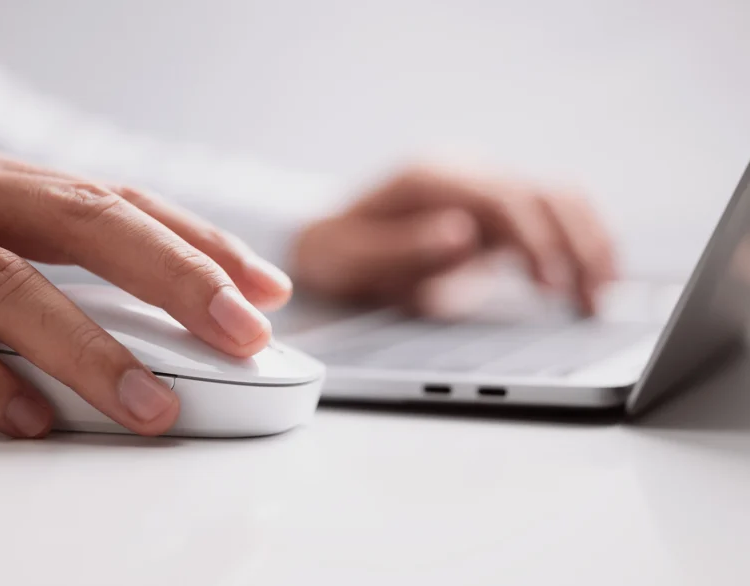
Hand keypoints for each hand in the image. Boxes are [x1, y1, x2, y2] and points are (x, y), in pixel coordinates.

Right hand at [0, 149, 290, 437]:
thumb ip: (61, 261)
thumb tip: (171, 315)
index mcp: (12, 189)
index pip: (124, 204)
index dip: (201, 244)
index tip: (269, 290)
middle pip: (89, 219)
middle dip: (178, 276)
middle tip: (245, 335)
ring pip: (8, 282)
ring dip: (91, 350)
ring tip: (154, 406)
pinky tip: (33, 417)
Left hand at [292, 164, 616, 316]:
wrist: (331, 239)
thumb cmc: (337, 252)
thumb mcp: (351, 256)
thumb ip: (403, 246)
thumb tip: (462, 234)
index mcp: (432, 180)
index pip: (503, 200)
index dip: (535, 241)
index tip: (553, 286)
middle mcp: (465, 175)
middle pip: (543, 195)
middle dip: (577, 245)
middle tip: (592, 302)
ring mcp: (483, 191)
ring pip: (557, 202)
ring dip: (588, 245)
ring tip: (601, 298)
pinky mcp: (493, 215)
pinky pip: (548, 222)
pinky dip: (576, 248)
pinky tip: (589, 282)